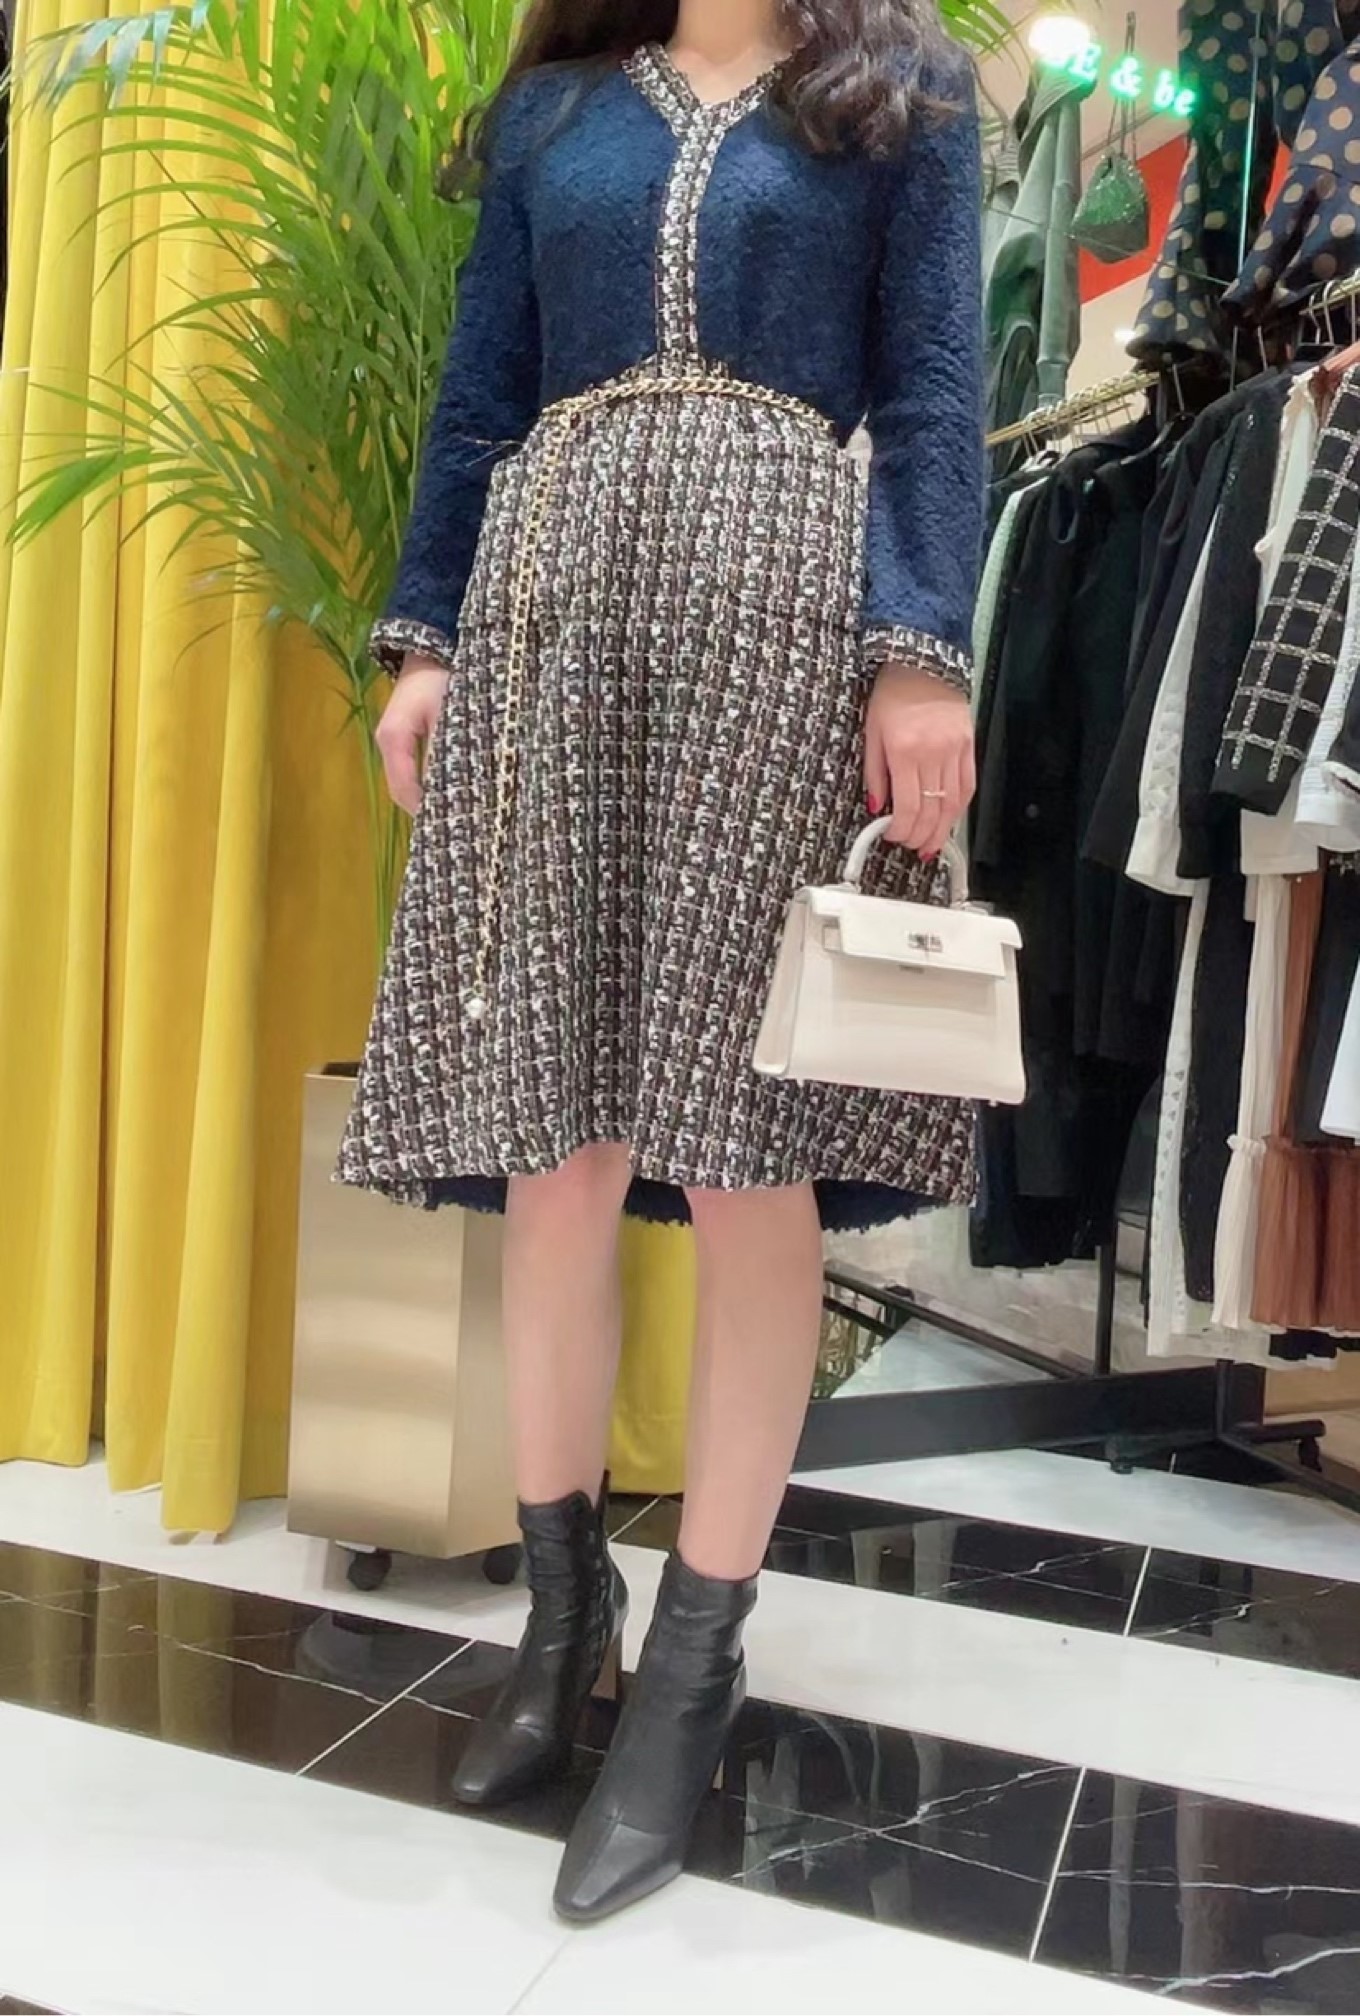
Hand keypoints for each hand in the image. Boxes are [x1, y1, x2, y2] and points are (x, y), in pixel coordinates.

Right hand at [374, 657, 449, 815]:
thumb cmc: (442, 678)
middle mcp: (387, 743)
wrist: (432, 648)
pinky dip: (430, 783)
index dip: (426, 811)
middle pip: (403, 790)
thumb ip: (444, 753)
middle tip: (460, 823)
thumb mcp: (447, 715)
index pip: (404, 789)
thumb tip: (448, 792)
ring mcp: (392, 740)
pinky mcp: (402, 737)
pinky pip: (413, 768)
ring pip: (407, 781)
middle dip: (429, 809)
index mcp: (393, 738)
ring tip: (460, 811)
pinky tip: (453, 790)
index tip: (454, 824)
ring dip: (430, 797)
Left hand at [864, 661, 975, 859]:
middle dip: (921, 836)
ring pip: (953, 804)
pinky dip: (959, 807)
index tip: (893, 836)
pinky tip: (950, 819)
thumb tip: (877, 807)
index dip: (901, 830)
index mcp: (905, 752)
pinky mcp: (969, 745)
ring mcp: (955, 751)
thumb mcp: (872, 732)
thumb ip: (875, 774)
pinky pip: (968, 785)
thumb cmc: (893, 693)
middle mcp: (933, 754)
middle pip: (932, 811)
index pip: (908, 807)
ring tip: (932, 844)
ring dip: (942, 830)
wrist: (923, 661)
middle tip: (912, 847)